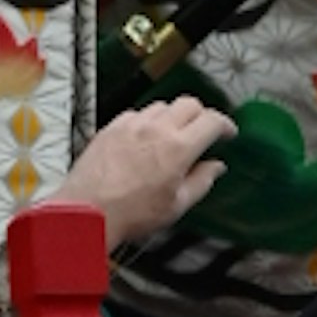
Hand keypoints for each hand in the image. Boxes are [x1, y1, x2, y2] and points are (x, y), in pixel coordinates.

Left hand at [56, 96, 232, 246]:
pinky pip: (137, 113)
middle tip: (204, 130)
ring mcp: (132, 124)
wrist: (88, 210)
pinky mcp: (112, 126)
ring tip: (174, 135)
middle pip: (189, 104)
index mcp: (178, 148)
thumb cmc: (129, 212)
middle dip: (202, 114)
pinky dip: (148, 120)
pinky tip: (146, 137)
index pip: (212, 121)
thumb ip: (201, 181)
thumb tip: (215, 168)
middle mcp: (156, 129)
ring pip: (163, 105)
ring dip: (174, 116)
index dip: (225, 124)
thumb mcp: (176, 205)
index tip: (228, 132)